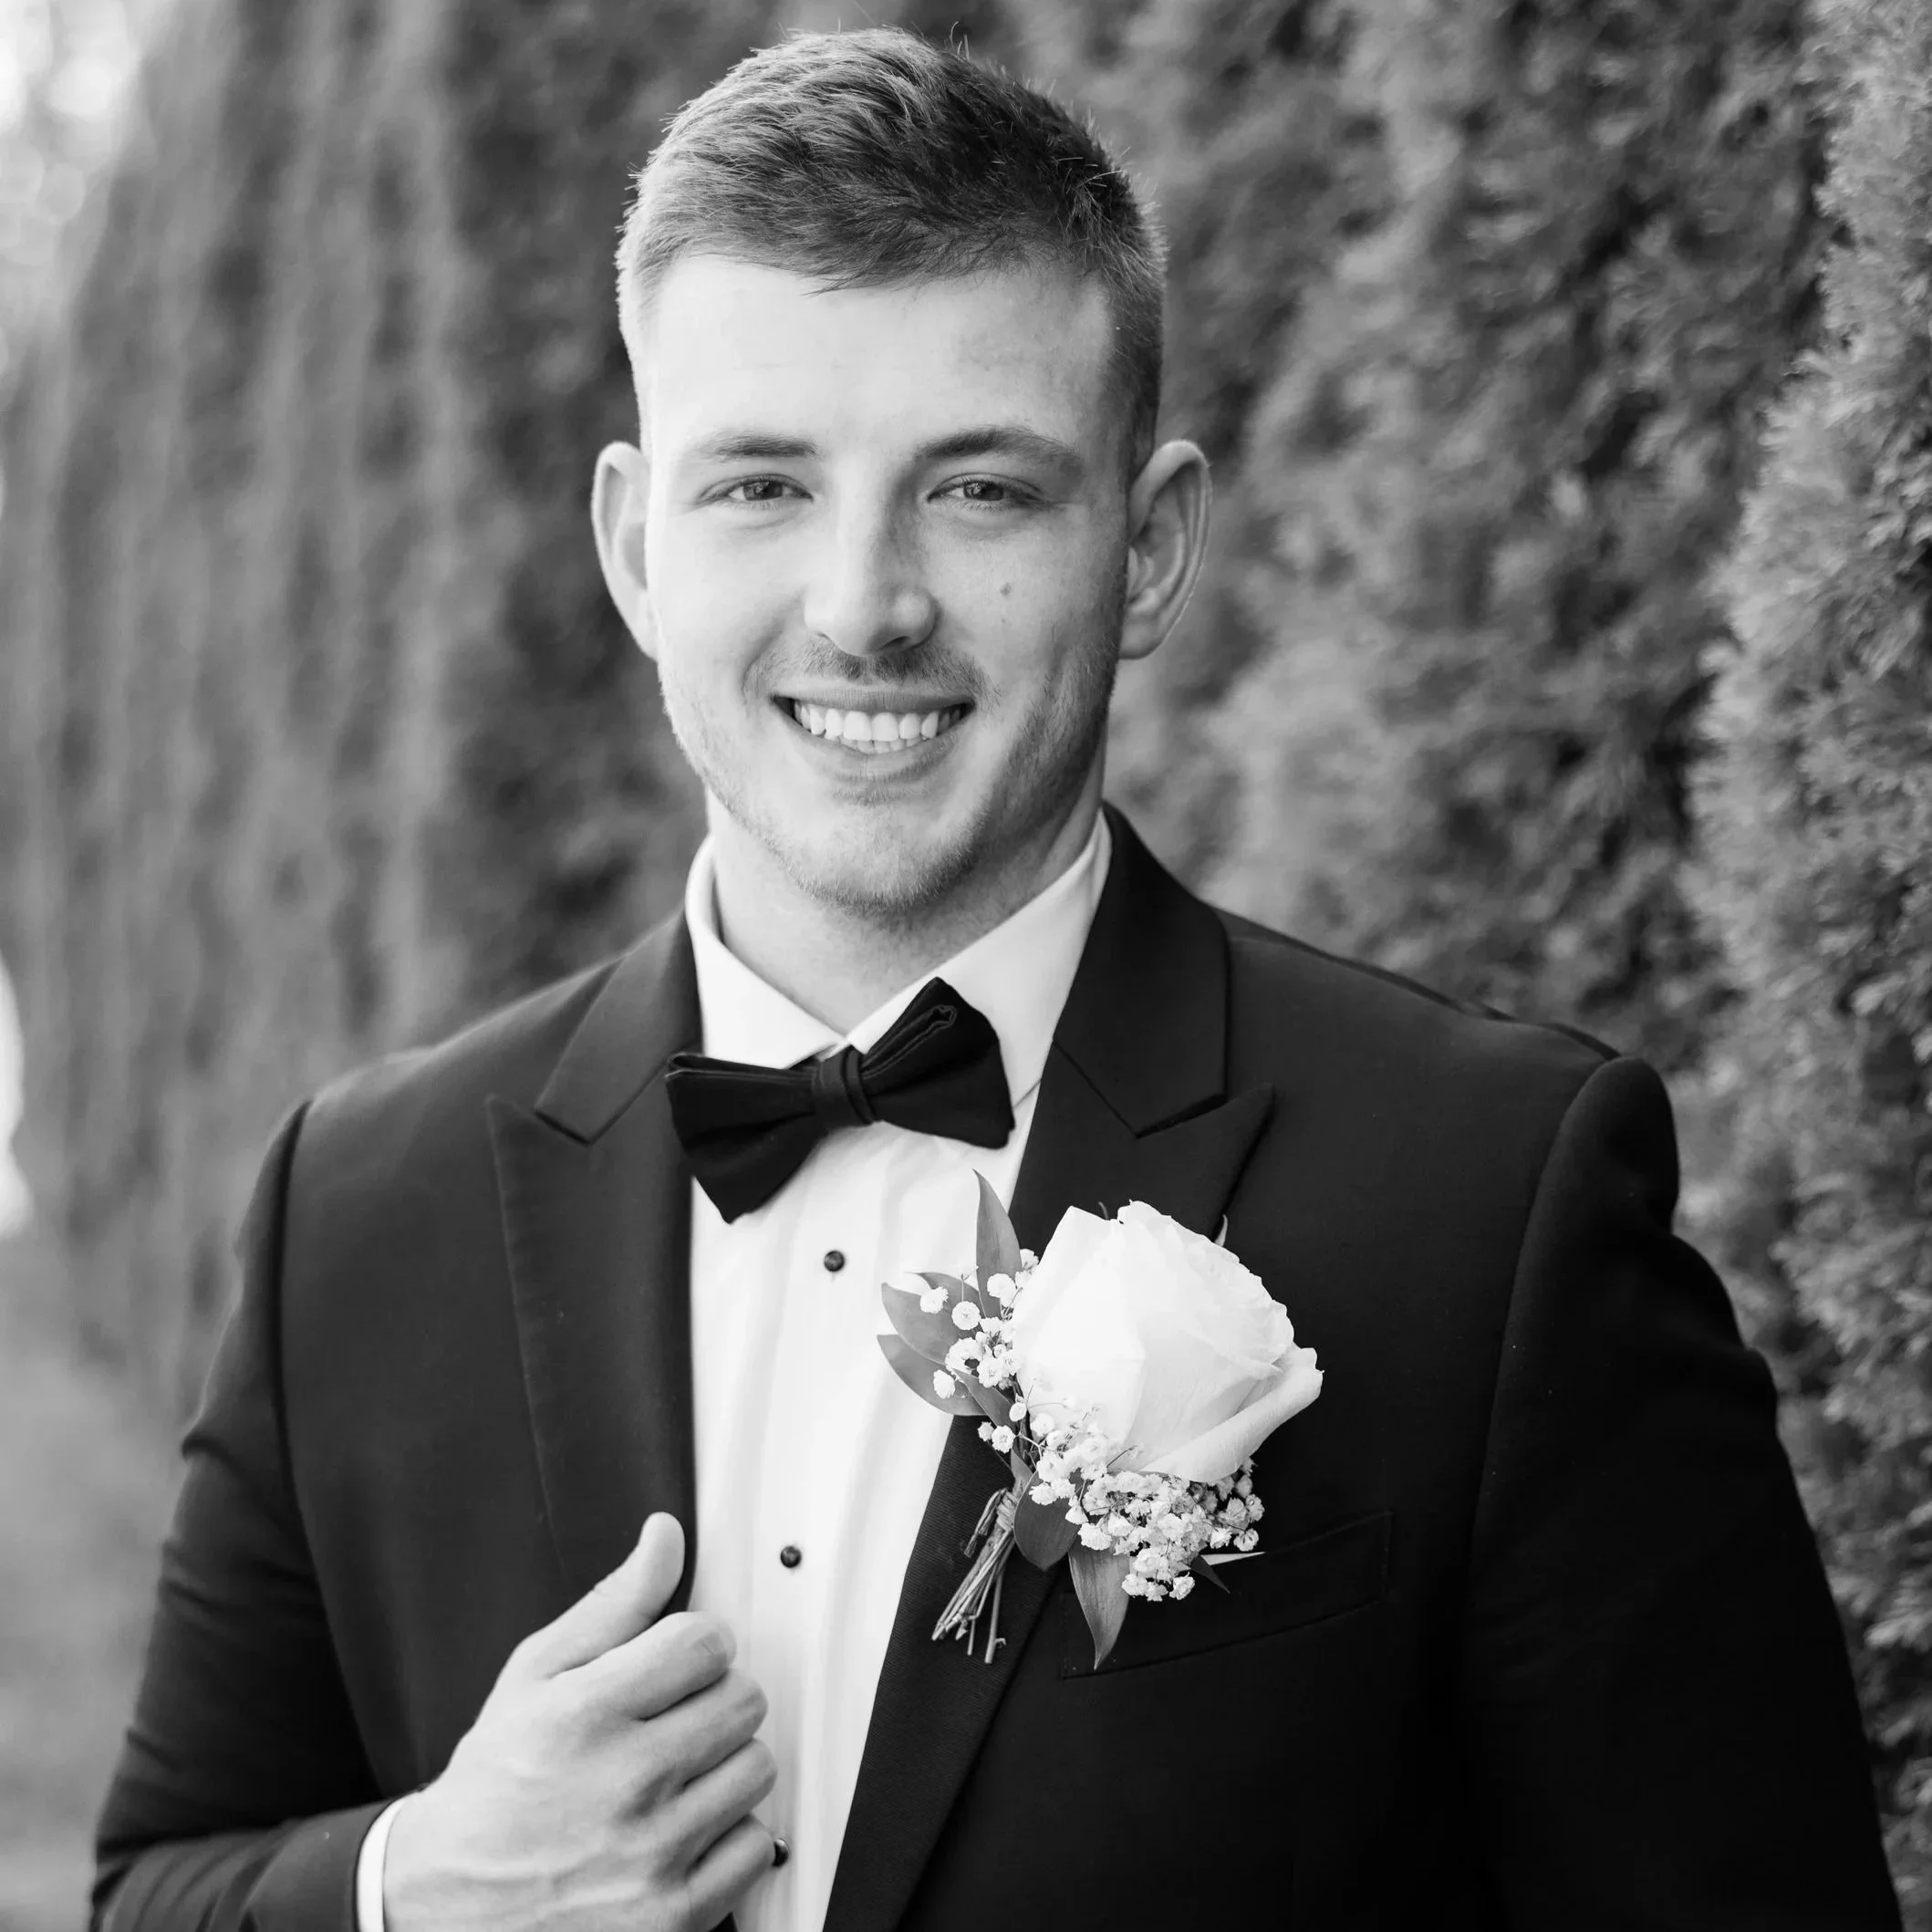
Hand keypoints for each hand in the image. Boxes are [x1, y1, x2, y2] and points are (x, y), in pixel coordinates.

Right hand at [383, 1514, 776, 1931]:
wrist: (450, 1902)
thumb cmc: (496, 1783)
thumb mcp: (535, 1675)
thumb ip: (613, 1603)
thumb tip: (665, 1537)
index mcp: (585, 1716)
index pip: (706, 1641)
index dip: (695, 1644)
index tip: (675, 1664)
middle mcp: (624, 1785)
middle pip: (743, 1700)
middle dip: (712, 1699)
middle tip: (670, 1721)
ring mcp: (652, 1856)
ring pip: (756, 1767)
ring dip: (723, 1765)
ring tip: (674, 1775)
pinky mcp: (673, 1916)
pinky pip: (756, 1846)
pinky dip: (727, 1836)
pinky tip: (680, 1829)